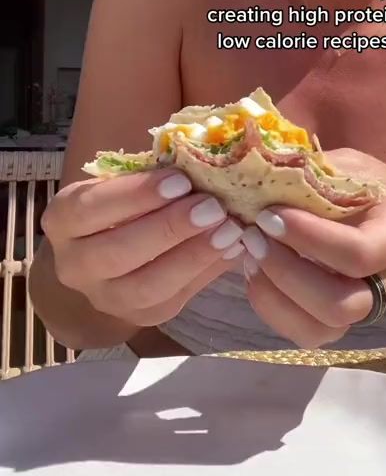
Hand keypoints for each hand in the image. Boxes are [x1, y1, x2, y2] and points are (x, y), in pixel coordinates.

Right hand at [41, 169, 245, 327]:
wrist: (112, 253)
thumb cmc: (125, 202)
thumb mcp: (126, 180)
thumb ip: (155, 171)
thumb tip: (206, 159)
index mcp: (63, 220)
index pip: (91, 209)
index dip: (136, 195)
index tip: (181, 180)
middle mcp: (73, 265)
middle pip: (116, 253)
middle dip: (169, 228)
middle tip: (212, 207)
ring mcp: (105, 297)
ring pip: (145, 287)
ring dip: (192, 256)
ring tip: (229, 230)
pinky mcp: (140, 316)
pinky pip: (174, 299)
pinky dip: (207, 272)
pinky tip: (233, 249)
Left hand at [241, 148, 385, 348]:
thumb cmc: (370, 187)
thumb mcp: (351, 167)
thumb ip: (315, 172)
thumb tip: (258, 167)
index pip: (359, 254)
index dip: (310, 237)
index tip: (270, 213)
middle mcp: (383, 285)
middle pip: (338, 306)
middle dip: (286, 274)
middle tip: (252, 236)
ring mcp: (360, 310)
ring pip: (317, 330)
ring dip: (273, 296)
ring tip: (248, 255)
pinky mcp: (334, 321)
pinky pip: (300, 332)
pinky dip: (268, 305)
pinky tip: (253, 270)